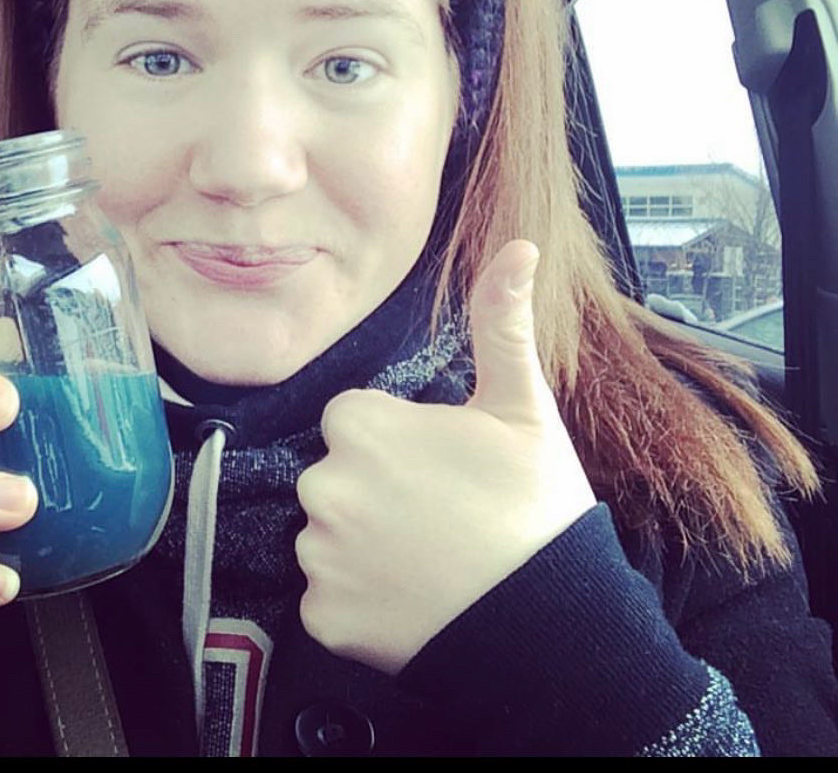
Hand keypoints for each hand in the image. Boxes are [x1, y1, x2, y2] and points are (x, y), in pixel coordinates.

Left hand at [294, 240, 596, 674]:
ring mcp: (320, 557)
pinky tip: (409, 601)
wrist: (552, 627)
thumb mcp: (523, 406)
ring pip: (327, 536)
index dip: (395, 440)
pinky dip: (358, 602)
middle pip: (336, 475)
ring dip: (362, 546)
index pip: (352, 420)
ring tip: (428, 562)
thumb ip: (501, 322)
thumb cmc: (535, 506)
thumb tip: (519, 245)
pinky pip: (326, 598)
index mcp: (359, 426)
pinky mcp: (324, 618)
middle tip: (438, 517)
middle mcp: (322, 486)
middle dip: (373, 490)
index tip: (437, 467)